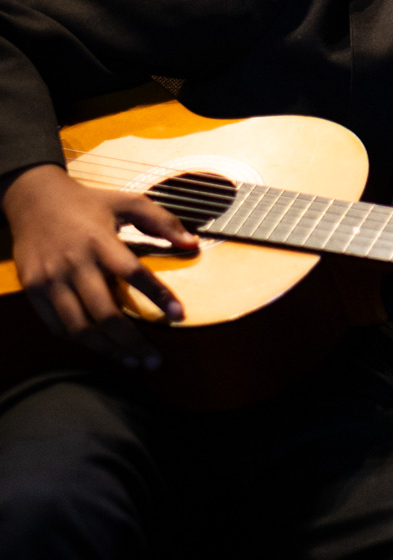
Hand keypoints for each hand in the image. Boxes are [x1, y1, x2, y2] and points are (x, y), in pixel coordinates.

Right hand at [4, 164, 196, 367]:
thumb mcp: (127, 201)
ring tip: (131, 361)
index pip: (133, 273)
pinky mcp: (34, 290)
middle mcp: (74, 263)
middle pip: (105, 313)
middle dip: (132, 341)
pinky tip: (101, 347)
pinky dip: (81, 341)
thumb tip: (192, 243)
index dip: (157, 295)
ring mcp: (51, 279)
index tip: (178, 316)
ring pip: (80, 327)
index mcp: (100, 240)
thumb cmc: (87, 202)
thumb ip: (161, 220)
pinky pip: (58, 326)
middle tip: (154, 360)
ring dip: (108, 350)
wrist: (33, 198)